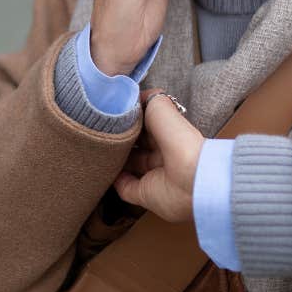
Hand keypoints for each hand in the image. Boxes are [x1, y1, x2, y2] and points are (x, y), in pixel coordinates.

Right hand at [114, 89, 204, 222]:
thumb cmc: (181, 143)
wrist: (193, 181)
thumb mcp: (163, 110)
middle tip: (101, 130)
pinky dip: (114, 180)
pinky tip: (104, 169)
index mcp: (170, 134)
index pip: (147, 124)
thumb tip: (135, 95)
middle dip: (121, 138)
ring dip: (115, 158)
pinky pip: (126, 187)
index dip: (131, 119)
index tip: (112, 113)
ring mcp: (154, 175)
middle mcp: (163, 154)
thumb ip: (149, 99)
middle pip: (137, 145)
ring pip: (129, 165)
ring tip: (98, 148)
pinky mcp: (146, 195)